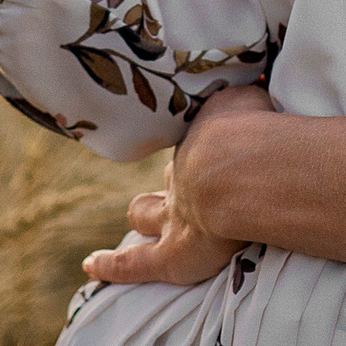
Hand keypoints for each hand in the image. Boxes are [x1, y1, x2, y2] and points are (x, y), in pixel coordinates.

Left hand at [81, 84, 273, 286]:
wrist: (240, 169)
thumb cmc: (251, 129)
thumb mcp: (250, 98)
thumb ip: (249, 98)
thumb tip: (255, 80)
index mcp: (204, 141)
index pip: (199, 142)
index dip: (205, 145)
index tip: (213, 139)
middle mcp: (184, 177)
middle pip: (169, 176)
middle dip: (173, 177)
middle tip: (177, 180)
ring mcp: (175, 217)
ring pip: (145, 213)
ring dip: (142, 214)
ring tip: (138, 216)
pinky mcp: (174, 257)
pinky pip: (134, 264)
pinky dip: (111, 265)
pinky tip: (91, 266)